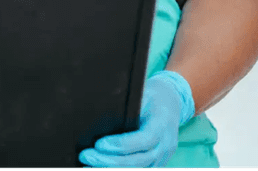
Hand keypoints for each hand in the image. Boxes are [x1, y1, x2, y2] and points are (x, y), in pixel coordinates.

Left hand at [79, 71, 195, 167]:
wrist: (170, 102)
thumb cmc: (151, 96)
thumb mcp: (141, 93)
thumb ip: (126, 105)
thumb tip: (98, 111)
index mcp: (162, 124)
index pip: (144, 139)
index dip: (122, 144)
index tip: (99, 144)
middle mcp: (165, 144)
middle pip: (140, 160)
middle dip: (110, 161)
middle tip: (86, 156)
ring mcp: (163, 156)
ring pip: (139, 168)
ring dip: (112, 167)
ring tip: (89, 162)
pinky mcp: (156, 162)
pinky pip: (139, 168)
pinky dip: (120, 168)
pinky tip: (101, 165)